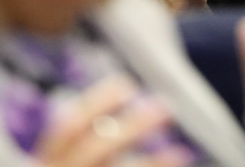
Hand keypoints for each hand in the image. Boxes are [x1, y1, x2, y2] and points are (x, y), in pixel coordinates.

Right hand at [36, 77, 190, 166]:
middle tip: (166, 107)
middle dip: (133, 127)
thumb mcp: (62, 166)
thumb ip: (83, 149)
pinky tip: (175, 166)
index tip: (127, 85)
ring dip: (152, 163)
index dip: (96, 103)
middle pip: (96, 150)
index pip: (66, 129)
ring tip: (182, 153)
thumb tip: (117, 109)